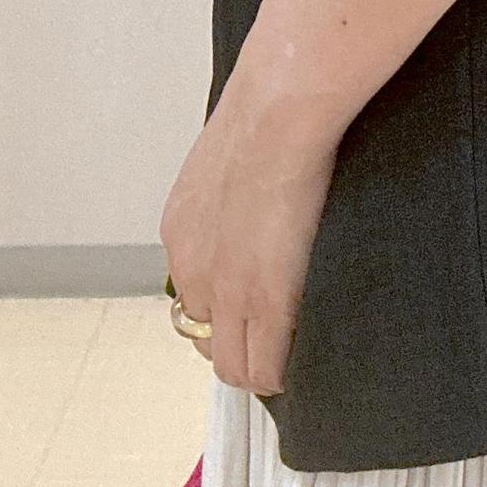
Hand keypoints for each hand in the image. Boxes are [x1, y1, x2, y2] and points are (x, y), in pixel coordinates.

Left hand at [158, 24, 342, 393]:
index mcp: (182, 233)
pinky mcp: (263, 301)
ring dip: (260, 364)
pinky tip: (304, 359)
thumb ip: (236, 189)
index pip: (196, 298)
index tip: (257, 310)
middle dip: (240, 346)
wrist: (277, 114)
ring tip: (294, 353)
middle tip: (278, 339)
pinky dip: (282, 372)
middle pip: (207, 340)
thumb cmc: (268, 114)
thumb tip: (261, 192)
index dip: (230, 311)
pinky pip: (265, 368)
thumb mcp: (232, 156)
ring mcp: (225, 290)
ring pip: (232, 365)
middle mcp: (192, 270)